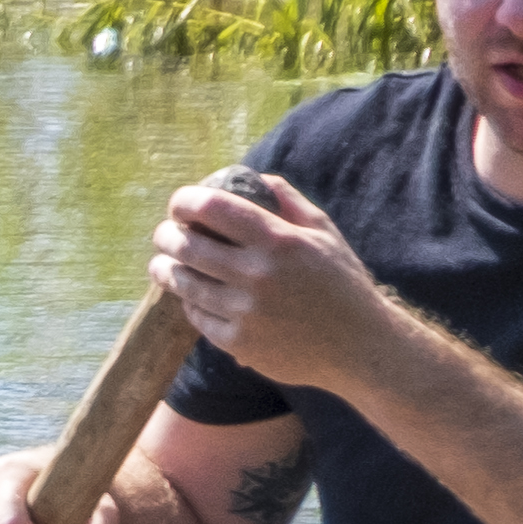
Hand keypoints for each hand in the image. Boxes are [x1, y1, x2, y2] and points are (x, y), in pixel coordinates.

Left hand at [153, 170, 389, 389]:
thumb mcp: (324, 232)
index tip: (180, 204)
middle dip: (166, 235)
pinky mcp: (238, 343)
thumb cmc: (342, 283)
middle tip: (164, 234)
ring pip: (184, 283)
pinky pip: (198, 317)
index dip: (185, 201)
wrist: (359, 347)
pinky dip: (190, 303)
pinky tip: (191, 296)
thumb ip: (287, 201)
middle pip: (187, 246)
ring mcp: (245, 311)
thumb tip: (253, 177)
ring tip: (163, 263)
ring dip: (165, 269)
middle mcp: (258, 274)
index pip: (213, 208)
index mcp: (279, 240)